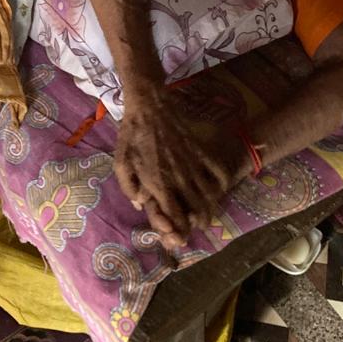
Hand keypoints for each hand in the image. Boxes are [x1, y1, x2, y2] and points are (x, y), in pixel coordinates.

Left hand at [114, 94, 236, 247]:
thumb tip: (141, 205)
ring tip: (209, 214)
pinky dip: (222, 182)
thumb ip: (129, 188)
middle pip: (198, 209)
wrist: (148, 106)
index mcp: (158, 184)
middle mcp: (178, 178)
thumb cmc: (131, 136)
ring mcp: (192, 164)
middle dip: (200, 223)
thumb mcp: (120, 163)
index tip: (180, 234)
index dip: (180, 230)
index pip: (175, 216)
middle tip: (198, 226)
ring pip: (210, 194)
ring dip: (212, 208)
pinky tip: (219, 187)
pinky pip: (217, 170)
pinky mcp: (200, 151)